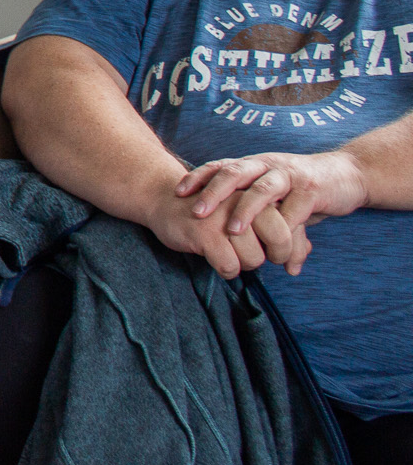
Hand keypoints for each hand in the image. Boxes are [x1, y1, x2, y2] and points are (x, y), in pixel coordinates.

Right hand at [137, 174, 290, 278]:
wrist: (164, 199)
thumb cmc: (211, 212)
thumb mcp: (247, 217)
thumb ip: (280, 234)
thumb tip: (301, 259)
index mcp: (258, 194)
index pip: (292, 227)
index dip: (287, 248)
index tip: (274, 253)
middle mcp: (245, 201)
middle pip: (280, 240)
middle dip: (273, 256)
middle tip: (254, 255)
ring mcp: (225, 216)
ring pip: (254, 258)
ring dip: (243, 263)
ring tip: (228, 252)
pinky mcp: (205, 232)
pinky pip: (229, 266)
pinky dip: (224, 269)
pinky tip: (213, 257)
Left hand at [172, 150, 368, 275]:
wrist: (345, 175)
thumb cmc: (298, 189)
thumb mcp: (270, 194)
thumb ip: (246, 208)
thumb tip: (220, 236)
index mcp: (253, 165)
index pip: (219, 166)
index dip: (197, 178)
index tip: (177, 193)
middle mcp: (267, 166)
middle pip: (235, 174)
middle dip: (213, 193)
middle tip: (196, 212)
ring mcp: (290, 176)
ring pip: (263, 190)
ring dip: (245, 211)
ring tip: (231, 230)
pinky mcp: (312, 190)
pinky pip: (296, 210)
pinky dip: (285, 229)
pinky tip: (277, 249)